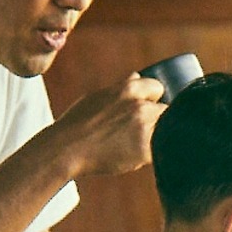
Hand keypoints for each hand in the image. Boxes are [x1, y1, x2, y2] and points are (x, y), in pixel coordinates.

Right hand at [48, 74, 166, 177]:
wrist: (66, 149)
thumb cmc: (77, 123)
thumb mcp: (98, 97)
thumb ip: (121, 89)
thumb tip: (137, 75)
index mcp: (129, 89)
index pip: (157, 88)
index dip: (152, 99)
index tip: (144, 108)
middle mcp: (140, 106)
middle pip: (166, 110)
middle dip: (156, 119)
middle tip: (138, 131)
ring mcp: (144, 128)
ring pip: (165, 131)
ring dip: (156, 136)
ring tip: (134, 144)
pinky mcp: (145, 150)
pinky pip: (159, 150)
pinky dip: (151, 154)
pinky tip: (133, 156)